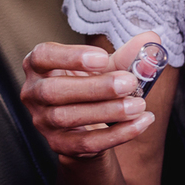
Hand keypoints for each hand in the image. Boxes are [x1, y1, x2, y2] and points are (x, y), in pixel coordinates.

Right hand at [21, 31, 160, 158]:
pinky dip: (117, 133)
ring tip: (138, 104)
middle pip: (54, 90)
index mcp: (40, 66)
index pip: (42, 57)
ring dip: (108, 111)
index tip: (101, 58)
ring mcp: (43, 122)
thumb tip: (150, 39)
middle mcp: (34, 94)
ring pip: (68, 117)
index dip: (70, 57)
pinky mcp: (60, 145)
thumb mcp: (108, 68)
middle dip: (94, 86)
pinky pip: (86, 142)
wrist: (88, 127)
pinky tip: (140, 122)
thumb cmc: (92, 87)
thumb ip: (127, 55)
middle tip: (128, 82)